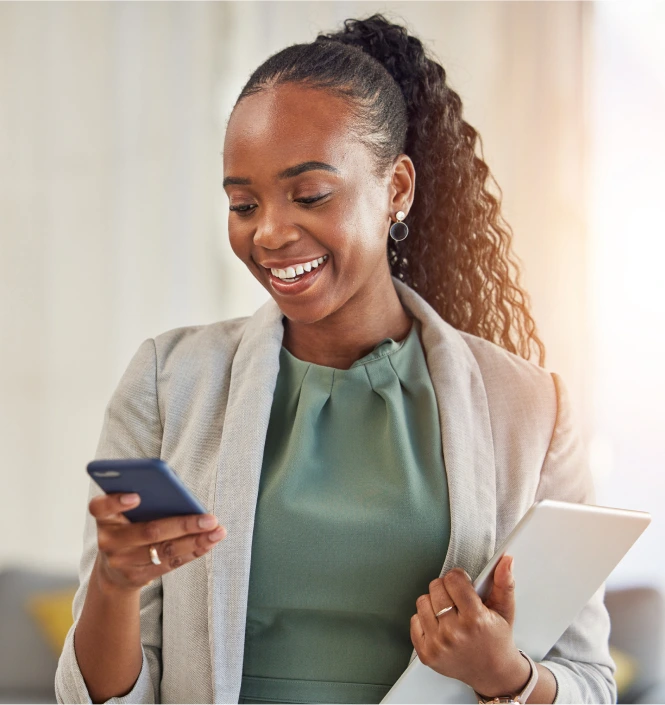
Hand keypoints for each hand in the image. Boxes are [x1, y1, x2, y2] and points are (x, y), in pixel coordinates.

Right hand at [90, 492, 226, 593]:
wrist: (113, 571)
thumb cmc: (128, 527)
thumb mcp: (125, 514)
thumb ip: (144, 501)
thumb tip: (179, 494)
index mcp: (104, 519)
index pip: (100, 508)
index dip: (116, 502)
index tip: (136, 496)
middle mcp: (109, 542)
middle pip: (149, 532)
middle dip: (183, 525)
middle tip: (209, 519)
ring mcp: (123, 563)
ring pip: (165, 550)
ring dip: (196, 540)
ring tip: (218, 531)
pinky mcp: (137, 578)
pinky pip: (170, 563)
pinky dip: (193, 551)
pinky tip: (210, 542)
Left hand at [410, 555, 530, 697]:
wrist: (493, 674)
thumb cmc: (497, 640)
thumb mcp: (505, 610)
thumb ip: (504, 583)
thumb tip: (506, 561)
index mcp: (475, 619)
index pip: (453, 579)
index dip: (459, 578)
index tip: (463, 585)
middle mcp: (454, 633)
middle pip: (436, 587)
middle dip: (446, 588)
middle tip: (457, 600)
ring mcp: (438, 645)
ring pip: (423, 601)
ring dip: (434, 603)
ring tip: (448, 612)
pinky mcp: (426, 654)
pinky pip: (414, 621)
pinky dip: (424, 619)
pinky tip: (439, 625)